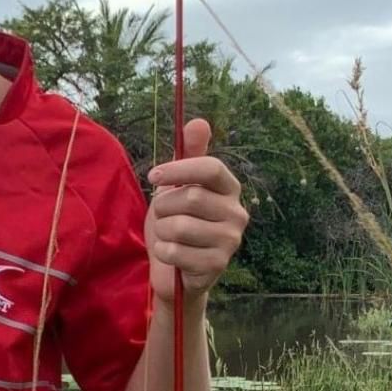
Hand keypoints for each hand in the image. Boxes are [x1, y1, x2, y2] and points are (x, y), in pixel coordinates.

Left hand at [145, 118, 247, 303]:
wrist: (174, 269)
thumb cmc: (176, 222)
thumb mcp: (177, 187)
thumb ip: (188, 156)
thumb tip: (199, 121)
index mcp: (229, 188)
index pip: (211, 168)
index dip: (179, 169)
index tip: (153, 176)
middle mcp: (237, 213)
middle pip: (190, 198)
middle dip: (163, 207)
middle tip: (162, 216)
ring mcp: (230, 241)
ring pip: (179, 226)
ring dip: (162, 231)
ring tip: (168, 236)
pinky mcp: (217, 265)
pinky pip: (175, 251)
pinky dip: (163, 252)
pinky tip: (171, 256)